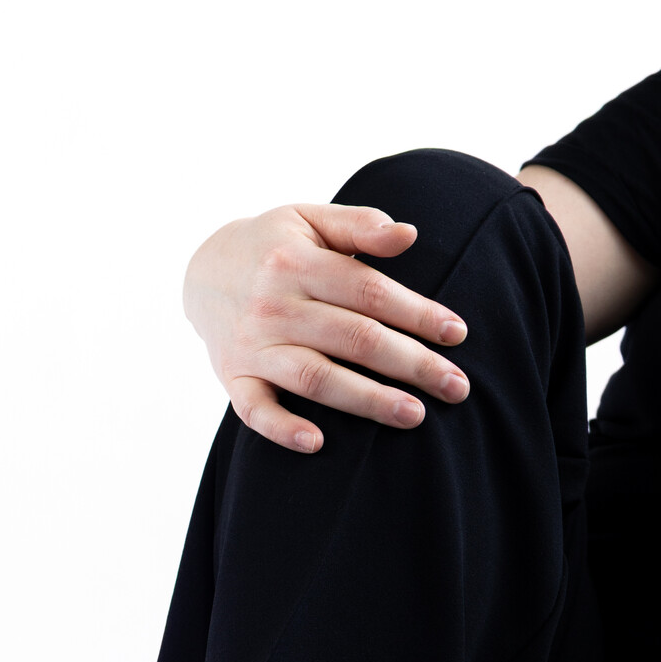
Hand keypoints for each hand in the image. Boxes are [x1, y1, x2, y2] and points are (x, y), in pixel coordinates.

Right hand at [183, 203, 469, 452]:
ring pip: (315, 378)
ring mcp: (252, 346)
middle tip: (457, 387)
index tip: (457, 334)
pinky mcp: (233, 378)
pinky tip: (316, 443)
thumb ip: (359, 224)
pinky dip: (281, 428)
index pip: (368, 291)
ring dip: (366, 400)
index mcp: (295, 261)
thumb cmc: (273, 245)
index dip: (416, 313)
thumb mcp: (310, 219)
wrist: (202, 270)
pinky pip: (254, 410)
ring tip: (414, 416)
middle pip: (354, 338)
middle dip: (411, 363)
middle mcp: (273, 305)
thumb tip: (409, 235)